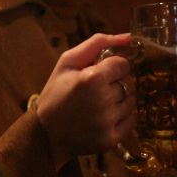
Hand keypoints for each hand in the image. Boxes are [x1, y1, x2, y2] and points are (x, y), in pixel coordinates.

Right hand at [35, 32, 135, 166]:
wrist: (46, 132)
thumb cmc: (57, 91)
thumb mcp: (68, 61)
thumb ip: (98, 43)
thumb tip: (129, 37)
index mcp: (93, 78)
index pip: (124, 64)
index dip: (113, 67)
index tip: (101, 73)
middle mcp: (104, 100)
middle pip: (127, 83)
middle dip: (115, 84)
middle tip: (97, 90)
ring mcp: (108, 121)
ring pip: (130, 102)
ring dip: (119, 101)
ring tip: (100, 104)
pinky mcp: (111, 138)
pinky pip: (131, 121)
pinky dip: (121, 117)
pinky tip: (104, 117)